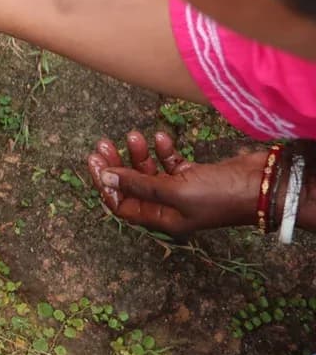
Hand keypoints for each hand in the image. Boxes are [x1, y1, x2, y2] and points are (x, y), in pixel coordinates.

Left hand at [87, 132, 263, 236]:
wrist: (262, 185)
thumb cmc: (220, 195)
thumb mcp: (174, 192)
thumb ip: (139, 185)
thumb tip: (104, 179)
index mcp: (162, 219)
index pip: (122, 204)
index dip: (105, 184)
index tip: (94, 161)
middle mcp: (169, 206)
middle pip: (132, 185)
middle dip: (116, 164)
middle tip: (103, 144)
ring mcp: (182, 190)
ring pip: (149, 171)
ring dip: (138, 153)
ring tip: (134, 135)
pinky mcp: (195, 174)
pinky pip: (170, 161)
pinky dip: (163, 150)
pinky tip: (160, 137)